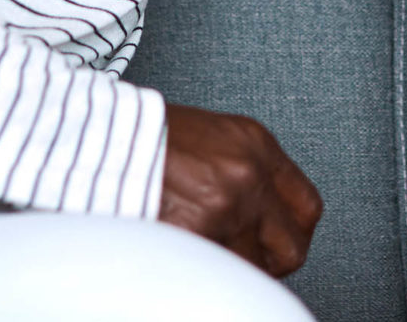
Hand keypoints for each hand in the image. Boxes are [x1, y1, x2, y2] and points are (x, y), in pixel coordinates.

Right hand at [159, 102, 322, 275]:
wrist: (100, 133)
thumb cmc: (147, 134)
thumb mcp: (214, 136)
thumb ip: (246, 170)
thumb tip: (265, 214)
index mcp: (255, 144)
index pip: (306, 207)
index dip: (293, 234)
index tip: (281, 242)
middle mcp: (247, 174)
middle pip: (290, 248)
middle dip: (268, 262)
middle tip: (245, 258)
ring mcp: (223, 206)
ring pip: (249, 267)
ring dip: (230, 264)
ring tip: (203, 247)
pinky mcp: (194, 233)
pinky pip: (215, 272)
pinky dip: (200, 269)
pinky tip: (183, 253)